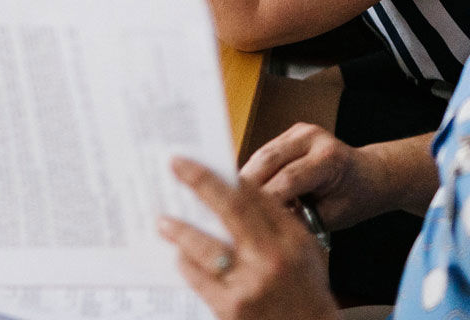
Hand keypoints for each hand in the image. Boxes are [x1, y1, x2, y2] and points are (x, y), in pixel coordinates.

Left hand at [160, 156, 337, 319]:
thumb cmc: (306, 293)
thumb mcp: (304, 253)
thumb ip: (276, 223)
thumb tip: (238, 190)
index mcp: (292, 240)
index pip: (255, 197)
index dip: (225, 177)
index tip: (200, 164)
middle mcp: (272, 258)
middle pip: (231, 209)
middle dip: (201, 182)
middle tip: (176, 165)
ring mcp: (250, 285)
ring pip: (206, 247)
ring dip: (180, 230)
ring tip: (163, 221)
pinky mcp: (231, 308)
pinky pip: (199, 279)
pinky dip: (187, 264)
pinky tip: (179, 256)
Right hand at [239, 124, 382, 232]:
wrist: (370, 175)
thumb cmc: (355, 198)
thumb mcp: (332, 217)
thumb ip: (300, 219)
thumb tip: (265, 226)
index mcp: (330, 158)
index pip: (288, 179)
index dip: (264, 200)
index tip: (244, 219)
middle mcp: (313, 137)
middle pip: (268, 161)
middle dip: (245, 187)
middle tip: (226, 209)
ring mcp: (300, 131)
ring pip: (260, 155)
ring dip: (244, 179)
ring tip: (229, 200)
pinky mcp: (289, 133)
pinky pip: (263, 154)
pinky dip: (253, 172)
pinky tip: (242, 190)